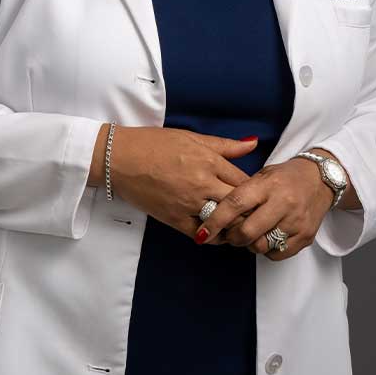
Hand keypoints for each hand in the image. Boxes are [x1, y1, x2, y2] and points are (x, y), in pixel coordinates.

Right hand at [105, 126, 259, 240]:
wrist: (119, 158)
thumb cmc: (153, 144)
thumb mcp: (192, 138)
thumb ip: (225, 145)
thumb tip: (253, 142)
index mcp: (209, 161)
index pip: (244, 181)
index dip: (254, 190)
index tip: (256, 195)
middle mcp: (202, 183)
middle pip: (239, 204)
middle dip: (249, 211)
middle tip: (254, 215)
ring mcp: (188, 203)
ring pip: (223, 222)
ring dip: (233, 225)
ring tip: (238, 226)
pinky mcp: (173, 218)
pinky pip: (201, 234)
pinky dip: (212, 236)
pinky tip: (216, 233)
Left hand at [194, 156, 338, 259]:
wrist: (320, 179)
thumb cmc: (284, 179)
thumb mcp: (261, 176)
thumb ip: (240, 194)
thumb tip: (213, 218)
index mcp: (268, 185)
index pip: (235, 204)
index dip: (215, 221)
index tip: (203, 233)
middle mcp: (283, 202)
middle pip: (247, 232)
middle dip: (232, 237)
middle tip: (230, 234)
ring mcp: (296, 221)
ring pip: (261, 246)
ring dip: (250, 244)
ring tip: (252, 233)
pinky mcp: (305, 236)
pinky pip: (277, 254)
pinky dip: (267, 249)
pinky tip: (268, 236)